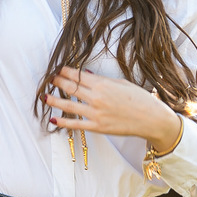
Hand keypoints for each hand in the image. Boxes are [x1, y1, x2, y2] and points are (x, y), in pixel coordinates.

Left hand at [46, 66, 181, 150]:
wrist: (152, 119)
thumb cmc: (140, 99)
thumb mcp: (122, 83)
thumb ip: (103, 80)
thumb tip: (88, 75)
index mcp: (103, 84)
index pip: (78, 75)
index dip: (65, 71)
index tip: (58, 69)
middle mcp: (96, 98)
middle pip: (70, 87)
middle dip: (57, 82)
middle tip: (48, 79)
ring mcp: (95, 113)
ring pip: (68, 105)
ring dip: (54, 100)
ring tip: (44, 96)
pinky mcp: (97, 127)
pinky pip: (76, 124)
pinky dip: (63, 122)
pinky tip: (53, 119)